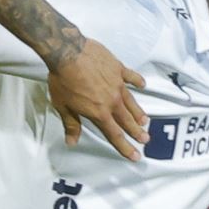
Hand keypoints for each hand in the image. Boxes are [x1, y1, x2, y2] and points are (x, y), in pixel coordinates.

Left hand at [47, 37, 147, 160]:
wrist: (67, 52)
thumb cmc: (63, 80)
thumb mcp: (63, 106)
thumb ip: (71, 124)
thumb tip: (72, 141)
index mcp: (99, 113)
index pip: (115, 135)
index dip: (125, 147)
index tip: (135, 155)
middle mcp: (112, 101)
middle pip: (127, 121)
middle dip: (137, 132)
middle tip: (145, 139)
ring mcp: (117, 84)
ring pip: (132, 102)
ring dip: (138, 113)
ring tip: (145, 121)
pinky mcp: (118, 69)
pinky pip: (131, 77)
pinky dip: (137, 82)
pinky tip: (143, 85)